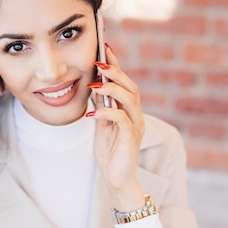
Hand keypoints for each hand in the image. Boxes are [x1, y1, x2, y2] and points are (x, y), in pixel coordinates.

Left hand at [87, 45, 145, 210]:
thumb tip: (94, 88)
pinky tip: (92, 113)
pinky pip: (121, 120)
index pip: (124, 83)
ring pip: (130, 99)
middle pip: (130, 87)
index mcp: (128, 111)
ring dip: (112, 88)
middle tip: (99, 61)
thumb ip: (101, 108)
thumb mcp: (101, 126)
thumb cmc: (110, 154)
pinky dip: (107, 112)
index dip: (116, 65)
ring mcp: (135, 126)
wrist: (116, 179)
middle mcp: (135, 115)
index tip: (104, 48)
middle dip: (116, 72)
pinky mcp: (131, 138)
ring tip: (95, 83)